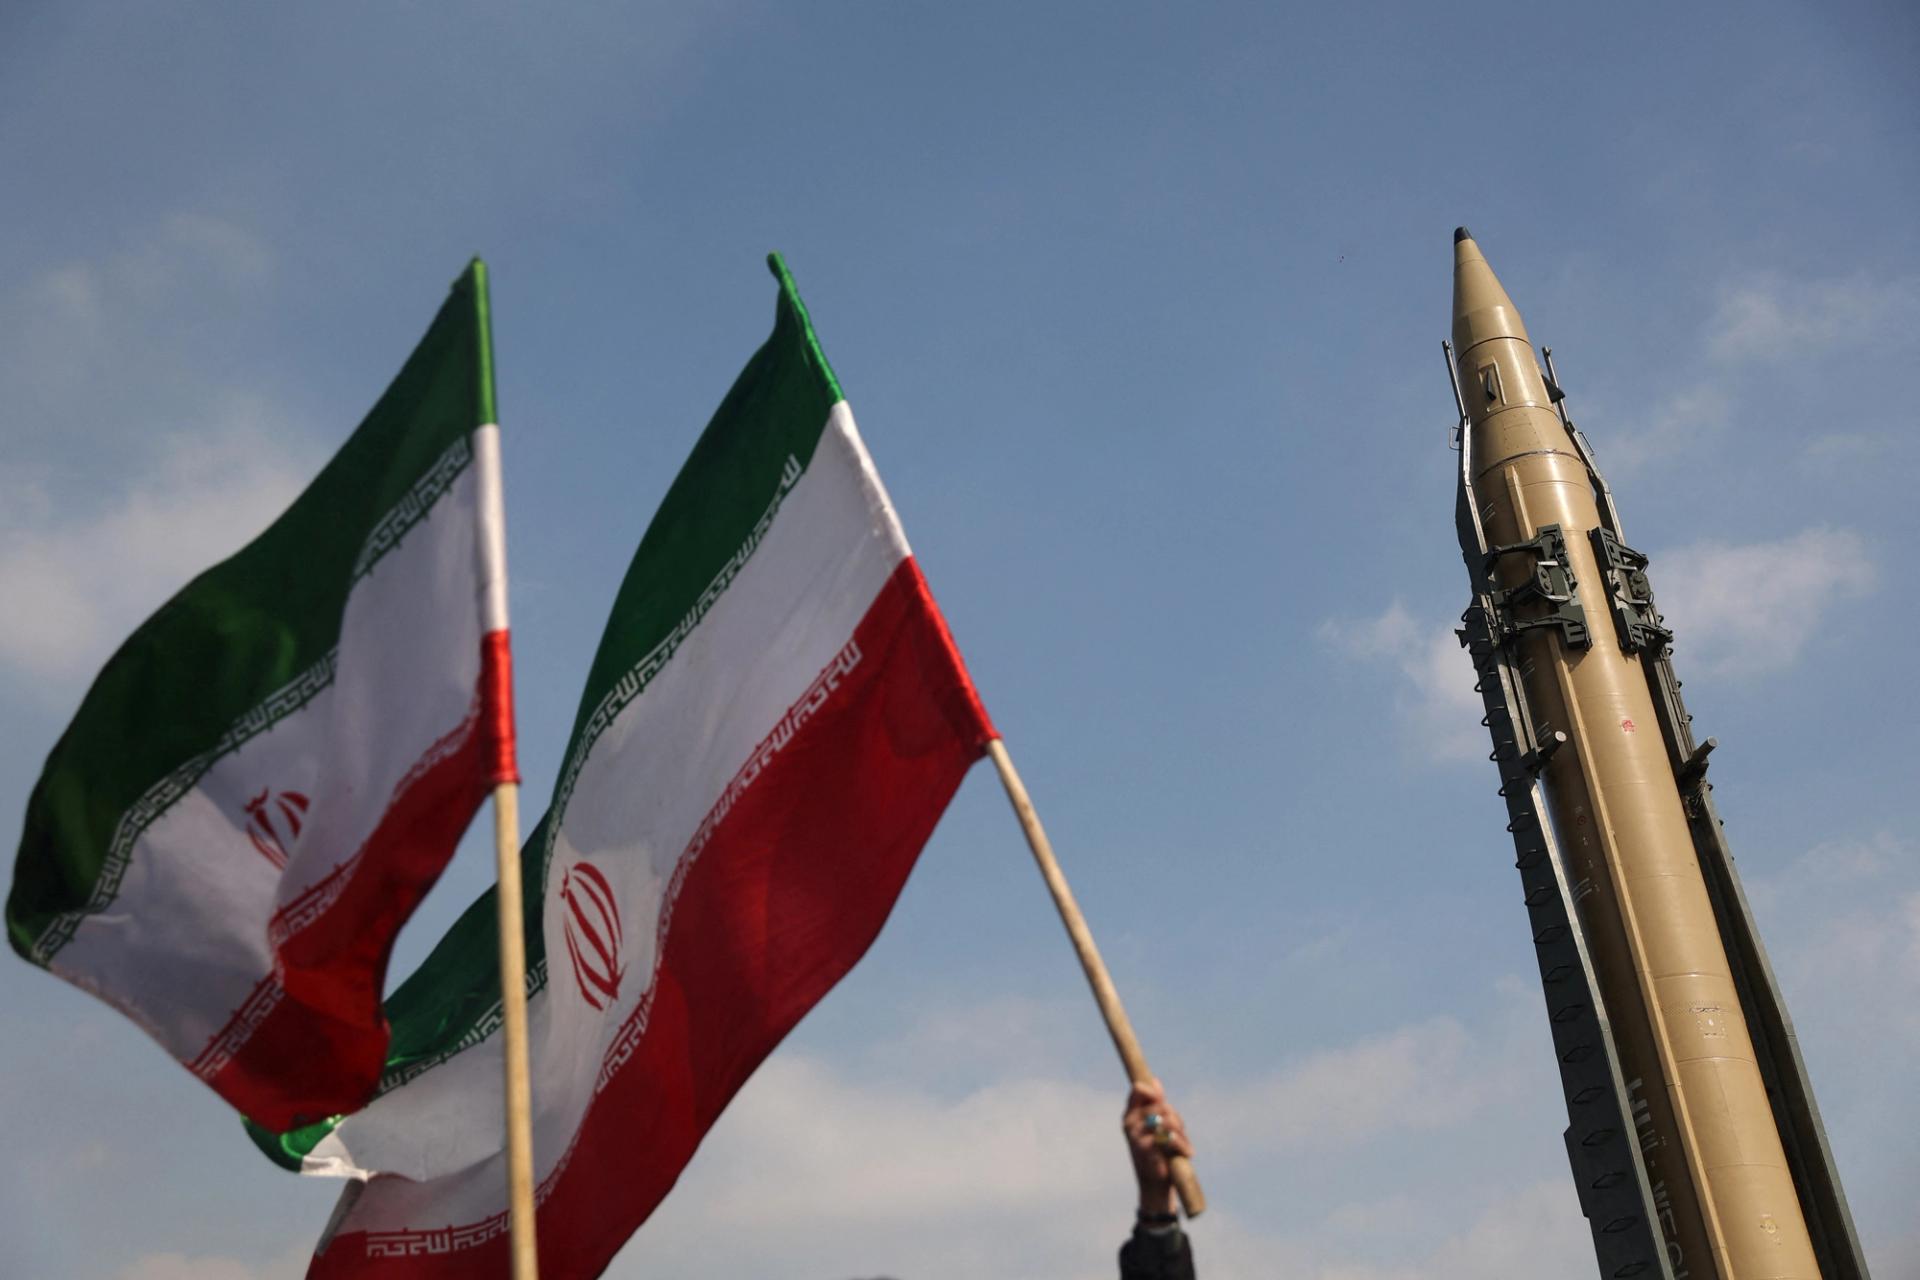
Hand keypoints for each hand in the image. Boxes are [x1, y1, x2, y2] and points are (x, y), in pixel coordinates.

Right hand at [1122, 1077, 1193, 1217]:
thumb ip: (1156, 1106)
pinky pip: (1171, 1139)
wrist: (1155, 1186)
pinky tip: (1188, 1153)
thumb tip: (1156, 1081)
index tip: (1164, 1101)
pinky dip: (1183, 1146)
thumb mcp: (1156, 1127)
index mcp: (1129, 1116)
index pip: (1138, 1090)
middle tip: (1181, 1131)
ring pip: (1167, 1121)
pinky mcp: (1147, 1151)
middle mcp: (1129, 1124)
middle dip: (1175, 1118)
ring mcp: (1136, 1137)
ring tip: (1186, 1147)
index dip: (1153, 1091)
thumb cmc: (1156, 1154)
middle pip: (1160, 1106)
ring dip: (1181, 1134)